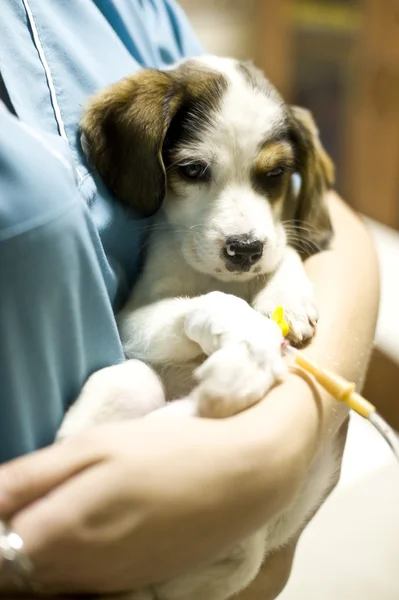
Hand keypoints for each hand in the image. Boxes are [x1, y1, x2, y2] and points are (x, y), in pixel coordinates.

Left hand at [0, 373, 340, 596]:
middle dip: (8, 538)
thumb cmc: (169, 451)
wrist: (243, 480)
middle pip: (13, 572)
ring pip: (43, 580)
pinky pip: (75, 584)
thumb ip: (32, 476)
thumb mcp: (96, 444)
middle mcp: (77, 570)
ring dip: (33, 552)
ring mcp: (105, 584)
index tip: (9, 496)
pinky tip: (84, 529)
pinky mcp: (129, 585)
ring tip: (54, 508)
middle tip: (27, 497)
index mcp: (62, 529)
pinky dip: (64, 562)